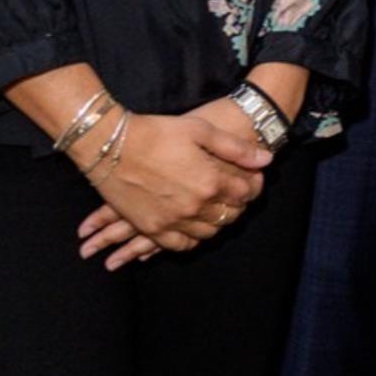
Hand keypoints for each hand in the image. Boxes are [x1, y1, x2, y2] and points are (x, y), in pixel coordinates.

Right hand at [73, 106, 268, 267]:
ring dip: (217, 221)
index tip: (252, 177)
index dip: (253, 184)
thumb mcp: (201, 130)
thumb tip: (265, 160)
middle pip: (229, 215)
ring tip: (217, 206)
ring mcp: (171, 221)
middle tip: (236, 192)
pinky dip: (193, 238)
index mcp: (209, 181)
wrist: (110, 145)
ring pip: (208, 232)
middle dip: (238, 204)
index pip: (245, 193)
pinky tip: (195, 226)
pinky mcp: (151, 227)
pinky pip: (180, 245)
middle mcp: (194, 207)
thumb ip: (236, 149)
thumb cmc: (156, 132)